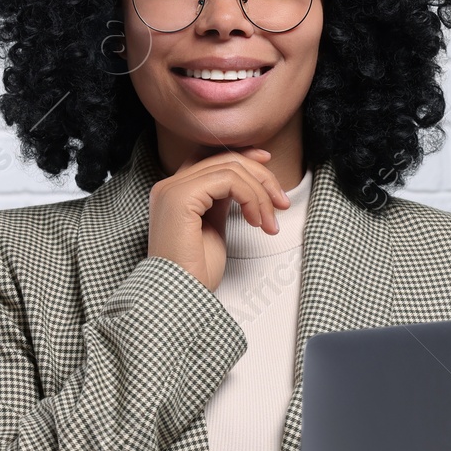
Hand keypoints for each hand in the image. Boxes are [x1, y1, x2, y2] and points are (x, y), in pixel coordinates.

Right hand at [147, 147, 289, 291]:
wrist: (181, 296)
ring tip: (269, 223)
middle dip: (261, 177)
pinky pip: (228, 180)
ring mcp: (172, 190)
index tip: (267, 162)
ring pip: (230, 168)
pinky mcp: (181, 197)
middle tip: (281, 204)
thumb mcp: (213, 227)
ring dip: (260, 194)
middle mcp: (168, 186)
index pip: (208, 157)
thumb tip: (243, 184)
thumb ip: (221, 201)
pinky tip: (256, 223)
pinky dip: (250, 198)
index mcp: (174, 192)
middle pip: (224, 160)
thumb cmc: (195, 272)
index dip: (241, 154)